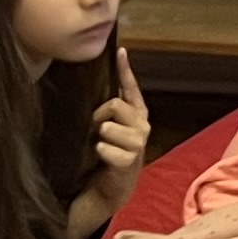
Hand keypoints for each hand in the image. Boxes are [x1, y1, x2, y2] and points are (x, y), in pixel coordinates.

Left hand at [90, 50, 149, 190]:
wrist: (110, 188)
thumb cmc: (107, 154)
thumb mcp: (109, 127)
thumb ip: (109, 108)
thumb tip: (96, 80)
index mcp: (138, 114)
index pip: (131, 87)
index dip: (125, 69)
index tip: (119, 50)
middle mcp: (142, 126)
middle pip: (115, 105)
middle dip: (100, 115)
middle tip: (95, 129)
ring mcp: (138, 143)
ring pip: (109, 126)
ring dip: (99, 135)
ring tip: (99, 145)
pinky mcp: (129, 161)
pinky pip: (105, 146)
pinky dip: (99, 151)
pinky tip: (101, 158)